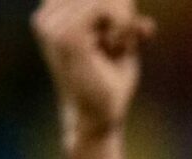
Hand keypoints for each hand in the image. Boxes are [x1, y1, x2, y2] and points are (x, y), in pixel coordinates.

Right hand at [33, 0, 156, 144]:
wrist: (97, 115)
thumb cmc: (108, 80)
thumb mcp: (122, 43)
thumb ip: (129, 23)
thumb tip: (147, 24)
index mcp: (51, 14)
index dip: (116, 5)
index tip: (125, 29)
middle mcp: (45, 16)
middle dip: (122, 10)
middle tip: (121, 41)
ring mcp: (51, 25)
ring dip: (122, 21)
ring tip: (116, 46)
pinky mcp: (66, 37)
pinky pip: (103, 8)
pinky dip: (121, 25)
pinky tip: (115, 46)